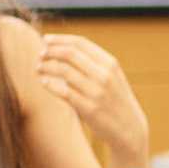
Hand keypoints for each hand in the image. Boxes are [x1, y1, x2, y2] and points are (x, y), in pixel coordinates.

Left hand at [36, 34, 149, 167]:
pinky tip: (44, 81)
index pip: (81, 44)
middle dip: (51, 51)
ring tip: (38, 68)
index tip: (46, 40)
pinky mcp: (89, 109)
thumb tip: (63, 50)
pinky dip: (50, 84)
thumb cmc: (115, 100)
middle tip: (40, 54)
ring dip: (47, 67)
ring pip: (64, 71)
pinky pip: (63, 92)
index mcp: (110, 64)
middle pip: (70, 54)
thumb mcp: (113, 77)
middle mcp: (104, 75)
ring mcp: (97, 92)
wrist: (130, 128)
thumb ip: (93, 64)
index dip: (60, 39)